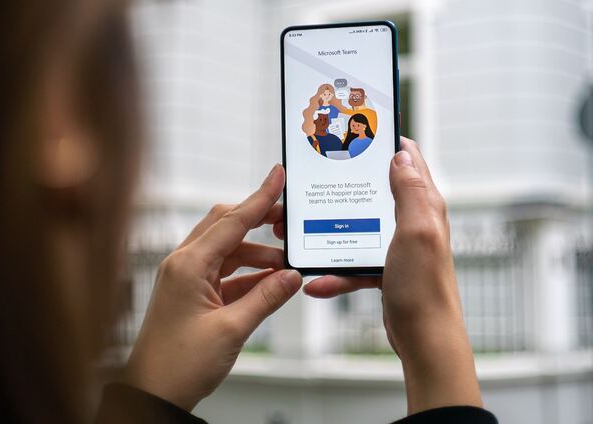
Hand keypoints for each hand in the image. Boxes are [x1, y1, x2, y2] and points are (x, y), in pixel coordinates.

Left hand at [125, 165, 301, 410]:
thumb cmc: (179, 364)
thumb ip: (266, 298)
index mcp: (188, 265)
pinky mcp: (192, 294)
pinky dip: (248, 275)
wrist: (153, 394)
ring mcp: (187, 278)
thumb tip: (293, 276)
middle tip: (288, 220)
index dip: (260, 198)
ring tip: (286, 265)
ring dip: (257, 255)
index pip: (232, 221)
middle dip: (259, 222)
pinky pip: (225, 274)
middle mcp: (184, 264)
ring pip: (228, 252)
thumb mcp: (232, 330)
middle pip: (227, 228)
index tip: (277, 176)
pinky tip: (270, 281)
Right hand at [304, 138, 481, 413]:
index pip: (408, 159)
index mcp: (424, 205)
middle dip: (345, 186)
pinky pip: (354, 263)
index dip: (384, 142)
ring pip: (357, 226)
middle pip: (374, 191)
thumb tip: (401, 155)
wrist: (424, 338)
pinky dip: (336, 271)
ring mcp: (396, 246)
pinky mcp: (384, 268)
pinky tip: (318, 281)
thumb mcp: (417, 232)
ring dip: (331, 229)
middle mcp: (411, 221)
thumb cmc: (425, 288)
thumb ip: (410, 192)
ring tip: (300, 231)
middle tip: (314, 183)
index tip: (357, 133)